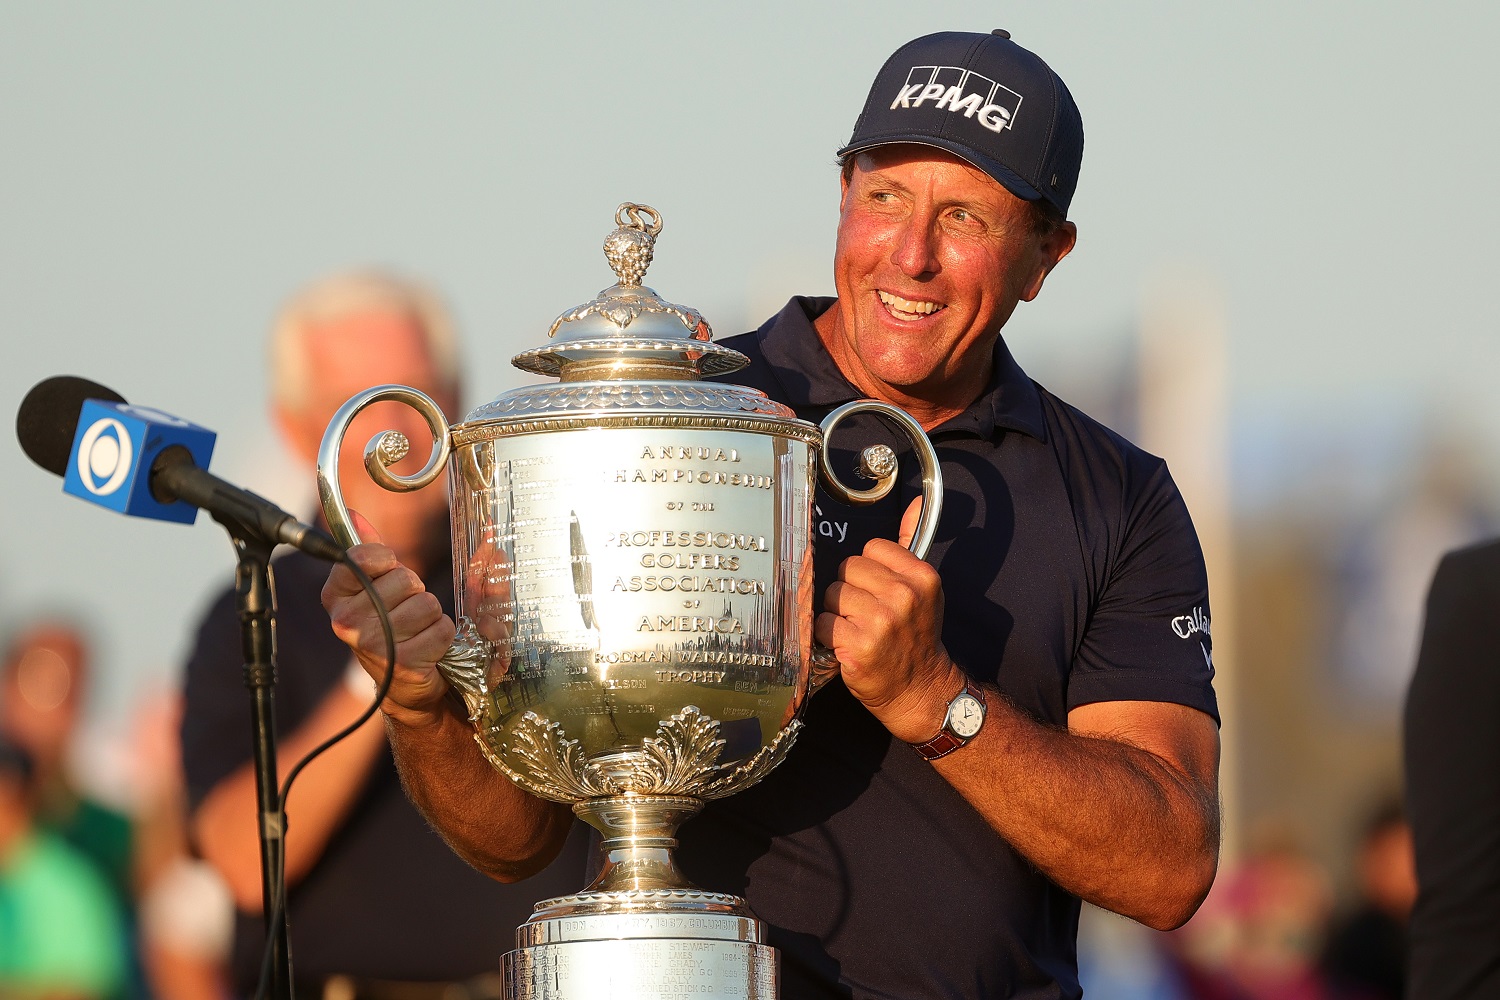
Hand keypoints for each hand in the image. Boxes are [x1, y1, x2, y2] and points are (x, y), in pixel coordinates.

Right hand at [322, 510, 455, 727]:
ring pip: (426, 604)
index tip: (386, 574)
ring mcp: (372, 644)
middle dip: (414, 592)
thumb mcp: (373, 584)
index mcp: (335, 596)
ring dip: (430, 616)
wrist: (402, 682)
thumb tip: (352, 514)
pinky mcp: (402, 663)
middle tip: (404, 612)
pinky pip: (441, 628)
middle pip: (405, 579)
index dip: (387, 561)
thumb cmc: (389, 625)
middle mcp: (346, 621)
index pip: (365, 556)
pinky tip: (427, 648)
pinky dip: (443, 637)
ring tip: (416, 631)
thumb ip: (366, 549)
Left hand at [815, 498, 962, 741]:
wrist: (921, 689)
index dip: (868, 571)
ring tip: (858, 630)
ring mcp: (880, 623)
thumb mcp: (923, 589)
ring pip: (831, 596)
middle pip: (847, 570)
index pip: (871, 549)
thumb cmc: (916, 636)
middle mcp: (903, 597)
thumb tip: (915, 501)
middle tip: (867, 614)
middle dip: (849, 591)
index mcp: (921, 577)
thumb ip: (910, 544)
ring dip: (837, 614)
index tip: (879, 591)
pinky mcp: (857, 647)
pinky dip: (829, 636)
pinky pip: (822, 624)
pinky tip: (848, 645)